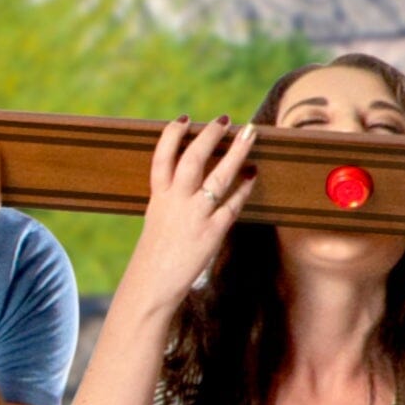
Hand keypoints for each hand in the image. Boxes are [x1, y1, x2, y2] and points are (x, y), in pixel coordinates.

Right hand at [114, 116, 257, 312]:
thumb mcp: (157, 221)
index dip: (172, 136)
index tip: (184, 119)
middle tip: (224, 120)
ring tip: (249, 133)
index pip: (162, 158)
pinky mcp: (211, 233)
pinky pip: (232, 204)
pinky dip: (244, 187)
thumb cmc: (154, 255)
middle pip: (192, 159)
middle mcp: (174, 202)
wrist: (151, 285)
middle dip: (209, 135)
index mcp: (157, 198)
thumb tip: (189, 183)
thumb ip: (171, 200)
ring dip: (236, 151)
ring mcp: (194, 216)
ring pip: (217, 175)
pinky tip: (253, 174)